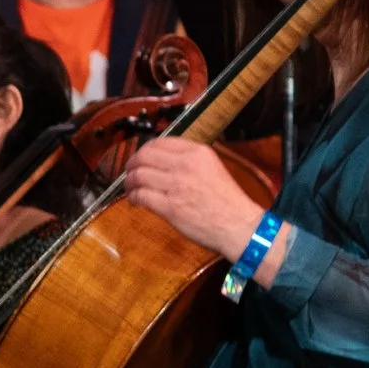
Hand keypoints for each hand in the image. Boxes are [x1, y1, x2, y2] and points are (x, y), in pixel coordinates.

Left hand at [120, 140, 268, 262]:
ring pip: (138, 176)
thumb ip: (189, 160)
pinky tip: (136, 202)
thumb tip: (161, 160)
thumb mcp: (212, 167)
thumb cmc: (227, 200)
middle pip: (143, 157)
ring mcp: (177, 185)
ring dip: (129, 183)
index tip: (140, 160)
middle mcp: (186, 164)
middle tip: (129, 174)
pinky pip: (141, 196)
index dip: (143, 151)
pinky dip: (133, 198)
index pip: (159, 143)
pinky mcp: (170, 207)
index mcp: (198, 152)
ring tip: (131, 190)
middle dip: (131, 165)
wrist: (238, 224)